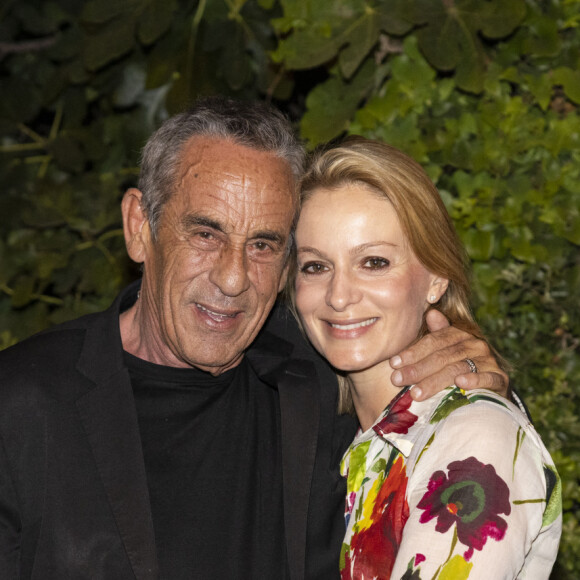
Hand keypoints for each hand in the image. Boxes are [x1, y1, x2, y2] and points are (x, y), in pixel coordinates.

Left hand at [389, 310, 508, 400]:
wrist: (490, 392)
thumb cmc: (459, 370)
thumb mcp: (446, 353)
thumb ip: (436, 336)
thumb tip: (431, 312)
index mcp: (459, 336)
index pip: (433, 341)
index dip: (413, 352)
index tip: (394, 363)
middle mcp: (475, 345)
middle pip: (442, 356)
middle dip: (417, 369)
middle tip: (397, 380)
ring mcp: (488, 361)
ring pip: (457, 368)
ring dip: (435, 381)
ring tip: (416, 392)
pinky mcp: (500, 378)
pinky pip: (487, 377)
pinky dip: (474, 380)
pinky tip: (460, 383)